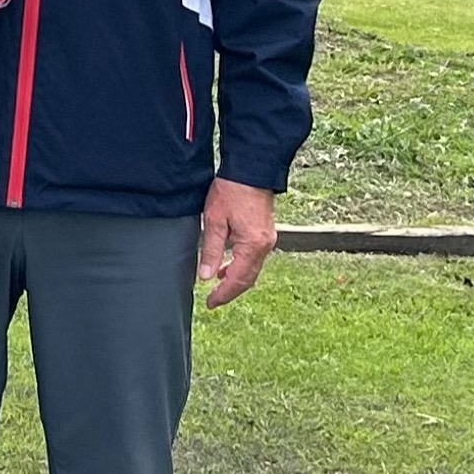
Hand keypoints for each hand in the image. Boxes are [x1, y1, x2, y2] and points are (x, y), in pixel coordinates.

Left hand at [199, 179, 278, 307]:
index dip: (223, 295)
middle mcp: (264, 246)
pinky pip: (254, 258)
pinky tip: (227, 266)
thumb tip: (206, 276)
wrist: (251, 170)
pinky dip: (241, 267)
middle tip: (212, 300)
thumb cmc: (231, 191)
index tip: (210, 303)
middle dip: (230, 291)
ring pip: (252, 269)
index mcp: (252, 245)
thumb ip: (211, 250)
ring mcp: (267, 239)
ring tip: (217, 286)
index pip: (238, 280)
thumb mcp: (214, 220)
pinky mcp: (265, 232)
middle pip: (248, 279)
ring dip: (236, 280)